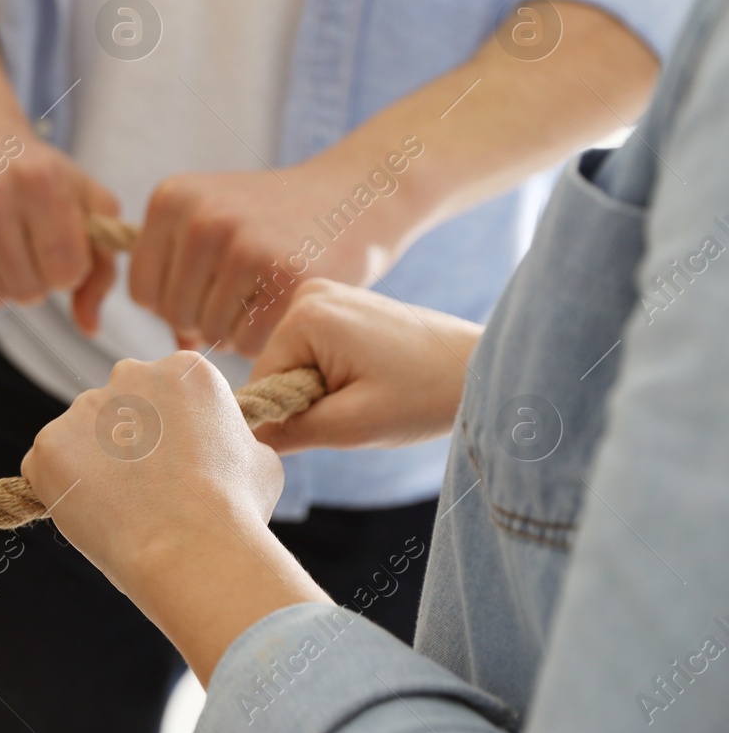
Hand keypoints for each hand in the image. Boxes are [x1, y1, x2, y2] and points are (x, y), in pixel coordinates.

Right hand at [0, 120, 119, 331]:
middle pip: (27, 292)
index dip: (68, 269)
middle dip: (34, 278)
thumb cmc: (35, 174)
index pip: (66, 273)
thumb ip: (100, 267)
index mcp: (40, 181)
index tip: (57, 244)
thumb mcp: (84, 202)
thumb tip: (90, 328)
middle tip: (24, 243)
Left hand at [21, 353, 282, 595]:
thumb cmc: (236, 509)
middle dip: (128, 442)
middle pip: (120, 407)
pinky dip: (63, 492)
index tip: (180, 466)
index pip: (166, 393)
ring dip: (94, 467)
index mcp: (184, 369)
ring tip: (124, 511)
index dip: (172, 434)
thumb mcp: (260, 460)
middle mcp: (130, 374)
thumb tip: (233, 449)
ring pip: (82, 438)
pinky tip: (95, 517)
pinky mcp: (48, 444)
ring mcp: (84, 407)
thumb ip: (235, 441)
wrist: (192, 547)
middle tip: (146, 490)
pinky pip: (48, 468)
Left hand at [130, 157, 410, 356]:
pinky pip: (248, 343)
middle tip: (248, 292)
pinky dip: (267, 338)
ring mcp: (244, 246)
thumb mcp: (215, 222)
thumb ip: (179, 279)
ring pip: (211, 332)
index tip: (212, 286)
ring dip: (239, 328)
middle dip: (206, 317)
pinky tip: (288, 301)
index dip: (174, 302)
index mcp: (172, 199)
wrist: (359, 192)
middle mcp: (202, 217)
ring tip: (269, 291)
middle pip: (173, 314)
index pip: (142, 291)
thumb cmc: (277, 219)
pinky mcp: (287, 277)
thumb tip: (176, 349)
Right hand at [249, 279, 481, 453]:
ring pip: (297, 363)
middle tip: (362, 405)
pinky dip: (336, 373)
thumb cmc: (426, 395)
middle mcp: (309, 293)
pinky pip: (315, 350)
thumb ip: (291, 432)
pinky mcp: (343, 302)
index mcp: (305, 315)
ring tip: (373, 389)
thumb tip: (247, 438)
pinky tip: (374, 375)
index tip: (340, 418)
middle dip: (309, 399)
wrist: (484, 368)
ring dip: (324, 388)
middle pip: (278, 369)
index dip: (291, 415)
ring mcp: (328, 293)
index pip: (263, 382)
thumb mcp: (353, 426)